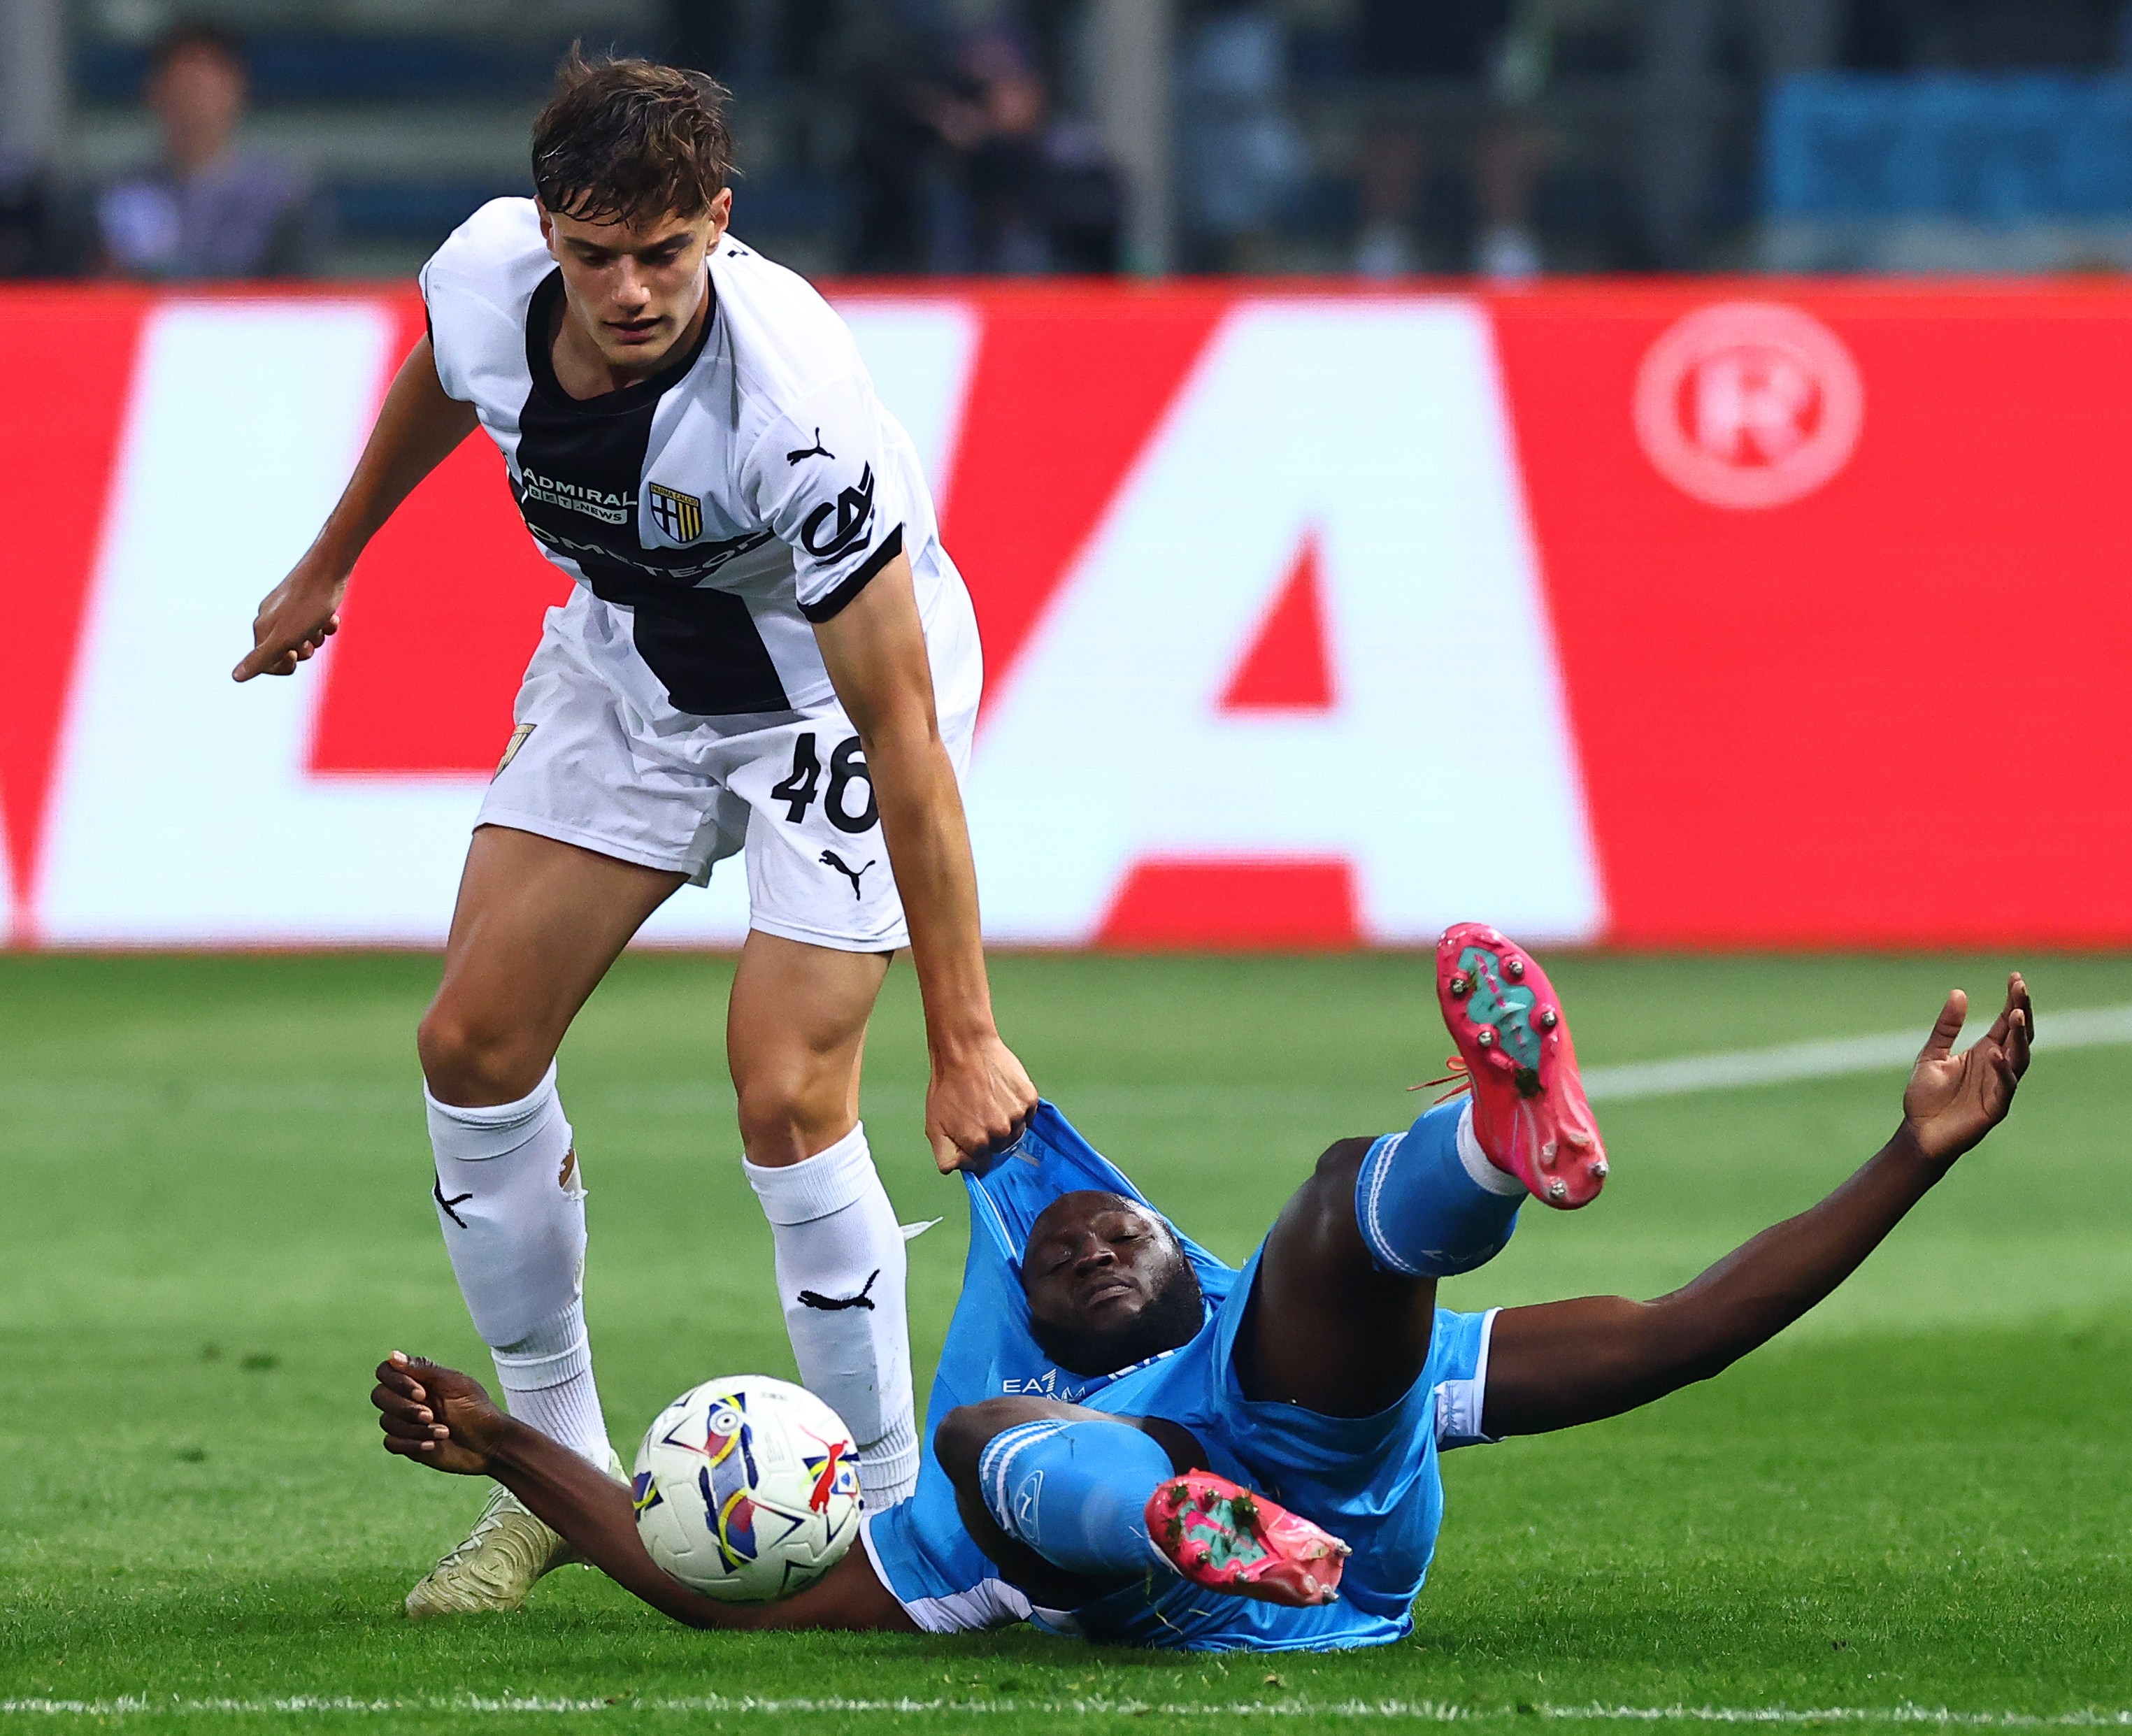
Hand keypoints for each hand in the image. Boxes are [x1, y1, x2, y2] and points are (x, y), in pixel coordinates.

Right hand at [234, 552, 347, 680]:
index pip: (268, 664)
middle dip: (305, 650)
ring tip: (322, 622)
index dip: (285, 665)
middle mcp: (271, 618)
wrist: (328, 569)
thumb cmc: (308, 606)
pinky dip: (327, 624)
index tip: (294, 654)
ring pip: (306, 638)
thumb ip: (261, 658)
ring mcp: (289, 610)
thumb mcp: (285, 638)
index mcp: (262, 629)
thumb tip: (235, 677)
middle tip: (311, 637)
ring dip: (318, 636)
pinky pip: (317, 623)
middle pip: (289, 652)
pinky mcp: (307, 602)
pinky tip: (332, 616)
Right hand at [371, 1352, 508, 1475]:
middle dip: (405, 1409)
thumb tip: (392, 1355)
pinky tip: (433, 1445)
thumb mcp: (455, 1385)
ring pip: (386, 1421)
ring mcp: (405, 1421)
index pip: (385, 1372)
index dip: (397, 1382)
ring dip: (416, 1429)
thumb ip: (424, 1370)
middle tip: (432, 1415)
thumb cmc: (476, 1409)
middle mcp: (407, 1398)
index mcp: (418, 1379)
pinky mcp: (407, 1443)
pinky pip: (390, 1442)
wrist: (489, 1444)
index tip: (422, 1393)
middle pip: (379, 1396)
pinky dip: (412, 1444)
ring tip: (444, 1432)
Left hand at [926, 1033, 1037, 1171]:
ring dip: (1007, 1122)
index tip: (971, 1131)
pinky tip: (1003, 1093)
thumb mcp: (934, 1126)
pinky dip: (1018, 1107)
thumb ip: (946, 1156)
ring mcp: (1017, 1115)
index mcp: (978, 1143)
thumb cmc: (947, 1086)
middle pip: (1002, 1148)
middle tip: (979, 1112)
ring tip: (991, 1101)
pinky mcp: (1030, 1099)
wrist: (964, 1049)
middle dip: (991, 1135)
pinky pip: (1028, 1114)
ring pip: (1017, 1131)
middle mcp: (1000, 1133)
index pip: (984, 1163)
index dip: (976, 1149)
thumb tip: (961, 1169)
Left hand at [1902, 973, 2032, 1163]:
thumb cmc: (1926, 1096)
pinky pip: (2005, 1085)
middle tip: (2021, 989)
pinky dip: (2003, 1069)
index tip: (2016, 977)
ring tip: (2016, 1014)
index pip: (2006, 1022)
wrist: (1919, 1132)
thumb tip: (1958, 992)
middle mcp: (1997, 1066)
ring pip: (2019, 1058)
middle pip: (2019, 1035)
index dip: (2014, 1001)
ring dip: (2020, 1037)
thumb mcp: (1932, 1054)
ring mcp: (2000, 1086)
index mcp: (1985, 1052)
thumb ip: (1947, 1027)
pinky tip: (1996, 1052)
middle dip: (2022, 1011)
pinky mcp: (1995, 1107)